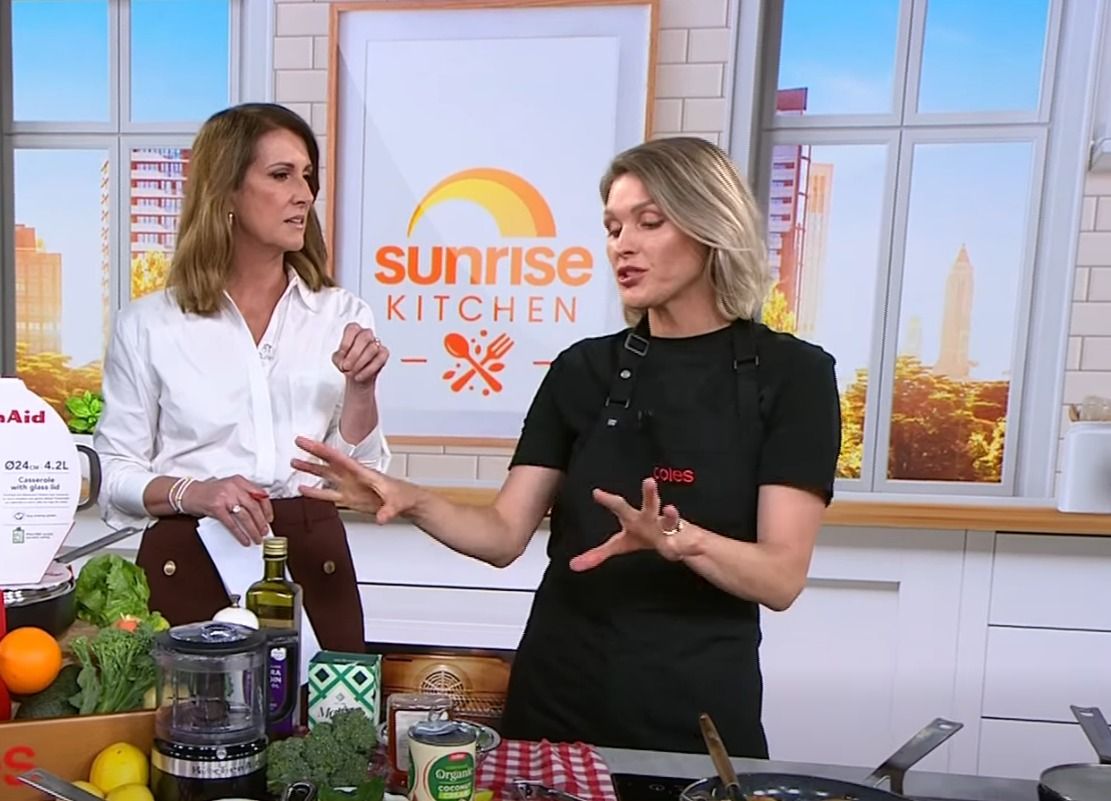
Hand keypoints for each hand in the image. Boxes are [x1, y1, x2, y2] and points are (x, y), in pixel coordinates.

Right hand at [182, 476, 273, 545]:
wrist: (189, 493)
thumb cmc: (210, 492)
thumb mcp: (230, 487)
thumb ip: (244, 494)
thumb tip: (260, 512)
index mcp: (239, 481)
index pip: (260, 494)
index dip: (267, 508)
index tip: (269, 519)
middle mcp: (234, 487)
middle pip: (254, 507)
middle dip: (261, 522)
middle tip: (265, 532)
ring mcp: (225, 497)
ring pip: (245, 516)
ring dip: (253, 530)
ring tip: (257, 538)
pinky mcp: (216, 508)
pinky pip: (232, 524)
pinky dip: (240, 534)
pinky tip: (244, 540)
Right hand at [292, 436, 417, 523]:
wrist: (406, 502)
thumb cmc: (403, 496)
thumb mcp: (397, 503)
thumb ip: (388, 510)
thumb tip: (382, 518)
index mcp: (363, 472)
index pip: (340, 459)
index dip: (324, 450)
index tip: (310, 442)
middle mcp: (353, 477)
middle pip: (329, 462)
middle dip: (313, 452)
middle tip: (297, 443)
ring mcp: (350, 487)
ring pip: (326, 476)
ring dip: (310, 470)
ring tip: (294, 462)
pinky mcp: (349, 498)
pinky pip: (328, 494)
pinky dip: (315, 492)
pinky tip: (303, 489)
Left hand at [333, 322, 387, 387]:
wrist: (356, 376)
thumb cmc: (348, 364)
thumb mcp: (338, 360)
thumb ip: (338, 358)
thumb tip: (343, 362)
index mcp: (354, 331)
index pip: (352, 329)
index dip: (346, 344)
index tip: (342, 356)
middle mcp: (366, 334)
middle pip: (364, 337)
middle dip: (354, 354)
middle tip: (346, 366)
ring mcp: (377, 343)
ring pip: (372, 348)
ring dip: (360, 363)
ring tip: (352, 372)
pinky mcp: (384, 354)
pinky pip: (379, 360)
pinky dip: (368, 370)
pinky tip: (360, 376)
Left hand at [569, 477, 683, 570]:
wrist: (674, 537)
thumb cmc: (642, 536)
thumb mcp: (619, 545)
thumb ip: (597, 555)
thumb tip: (573, 566)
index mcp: (633, 518)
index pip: (618, 506)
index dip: (607, 500)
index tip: (595, 492)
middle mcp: (651, 518)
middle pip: (649, 504)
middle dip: (649, 494)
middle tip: (648, 481)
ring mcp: (668, 527)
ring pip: (671, 519)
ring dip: (671, 514)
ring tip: (671, 509)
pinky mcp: (684, 540)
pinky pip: (686, 544)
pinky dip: (687, 545)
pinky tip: (687, 547)